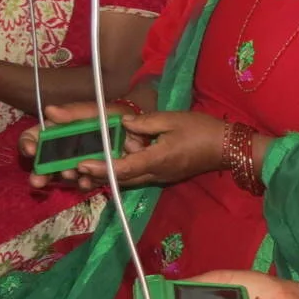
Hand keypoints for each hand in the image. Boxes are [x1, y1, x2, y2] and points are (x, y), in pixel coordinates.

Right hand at [19, 101, 155, 188]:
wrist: (144, 133)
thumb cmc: (117, 118)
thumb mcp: (98, 110)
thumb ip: (75, 112)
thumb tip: (49, 110)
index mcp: (61, 130)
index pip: (35, 137)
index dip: (27, 143)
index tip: (30, 151)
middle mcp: (66, 149)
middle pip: (43, 162)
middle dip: (39, 172)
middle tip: (38, 180)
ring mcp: (79, 163)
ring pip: (63, 174)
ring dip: (63, 176)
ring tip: (70, 174)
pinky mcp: (94, 176)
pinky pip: (84, 182)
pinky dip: (84, 183)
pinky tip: (86, 182)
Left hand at [72, 110, 227, 188]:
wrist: (225, 147)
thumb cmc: (201, 130)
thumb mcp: (173, 119)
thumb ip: (146, 122)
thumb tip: (123, 123)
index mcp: (158, 159)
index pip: (124, 167)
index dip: (101, 167)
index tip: (82, 164)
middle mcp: (156, 173)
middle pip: (121, 178)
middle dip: (97, 174)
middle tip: (72, 168)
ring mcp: (159, 177)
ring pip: (128, 179)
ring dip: (108, 174)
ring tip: (84, 167)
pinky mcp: (163, 175)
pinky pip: (137, 175)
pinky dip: (122, 171)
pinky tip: (111, 162)